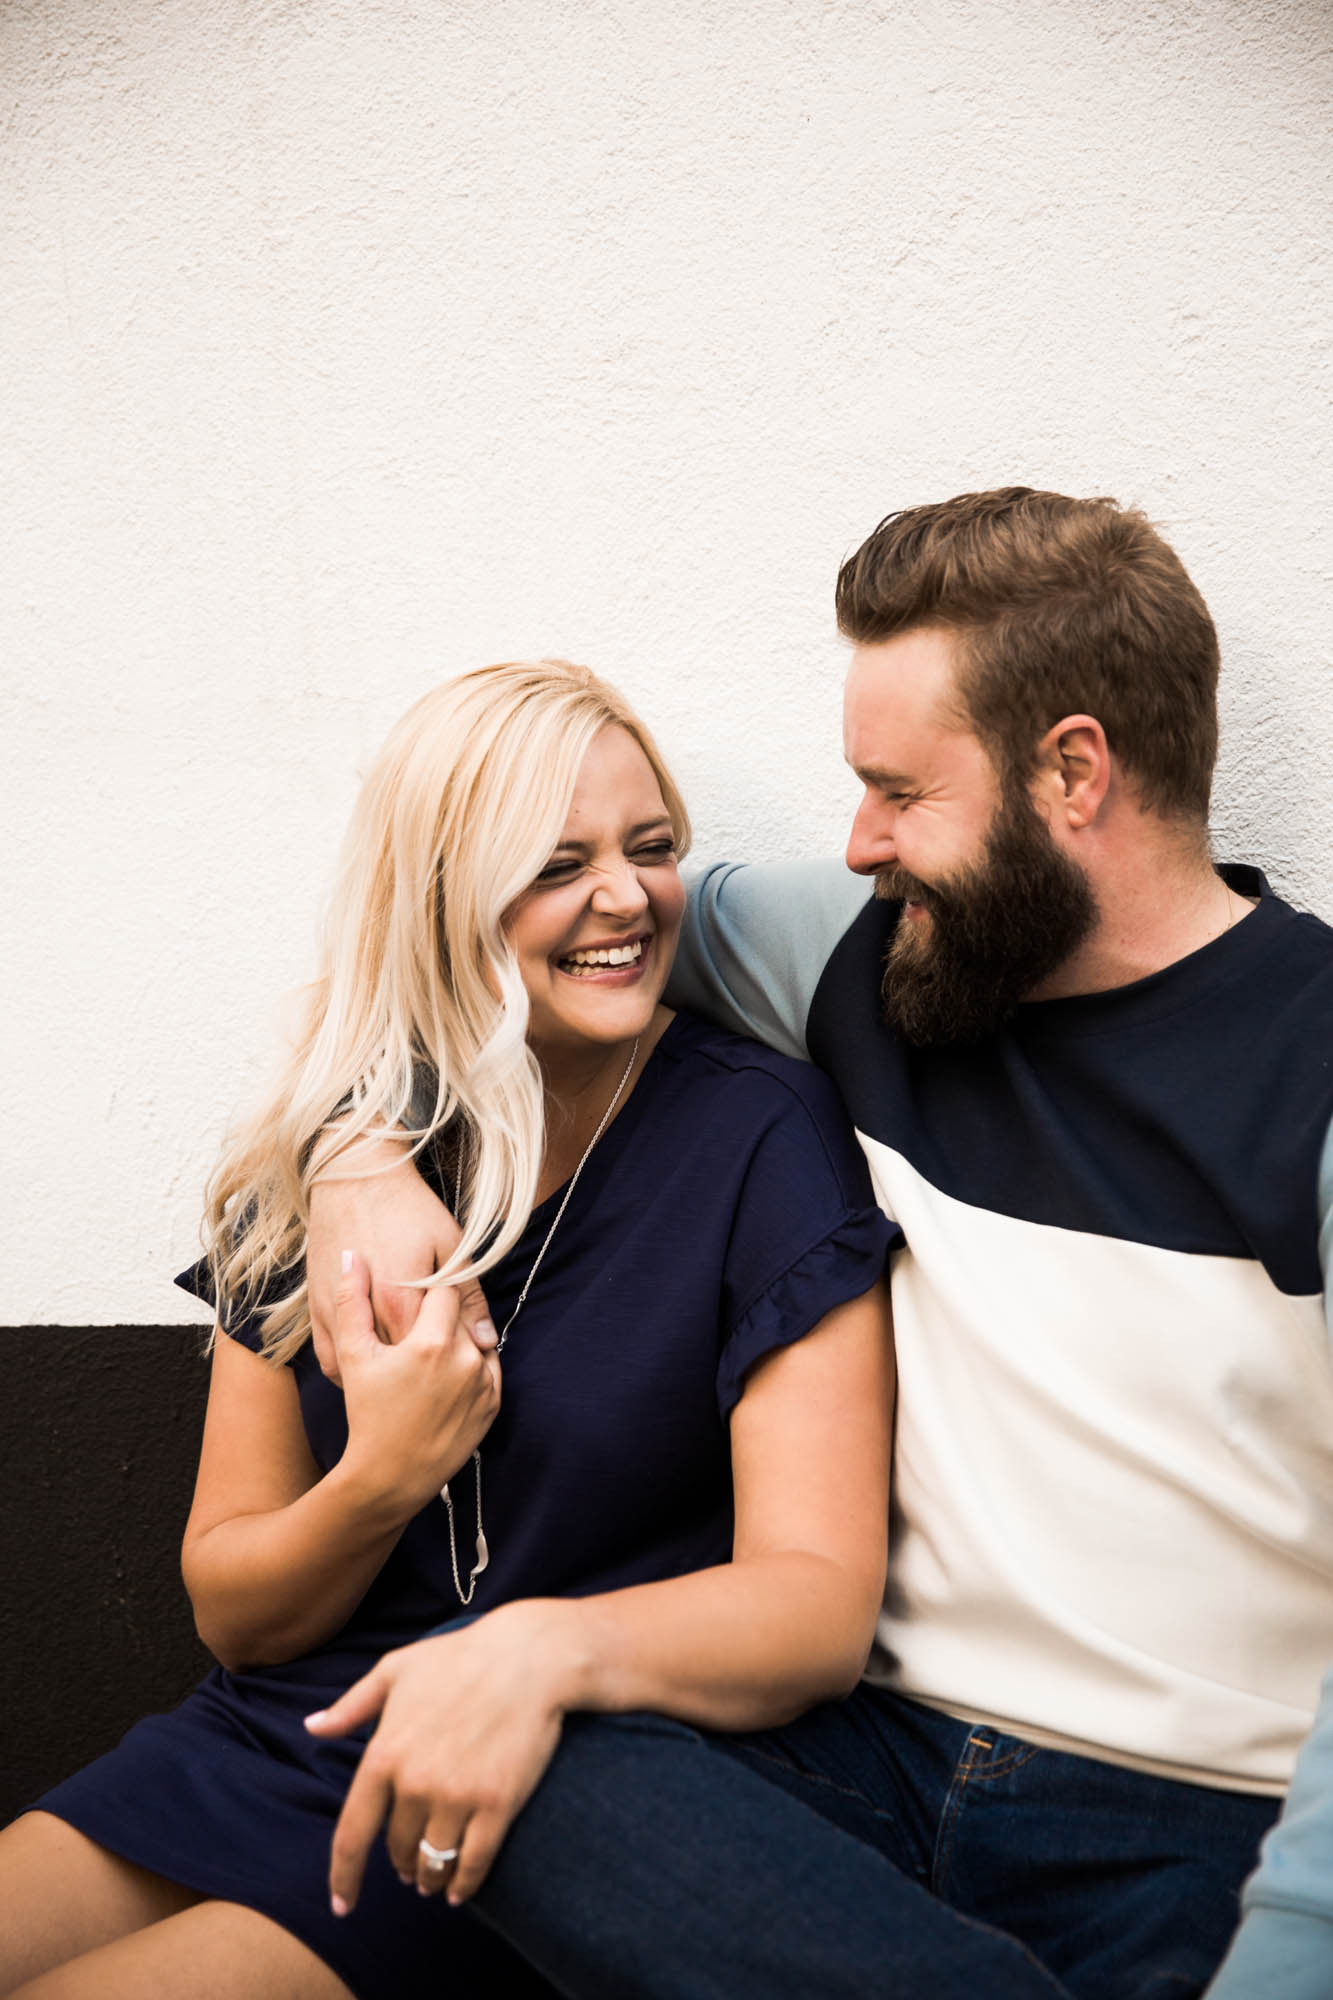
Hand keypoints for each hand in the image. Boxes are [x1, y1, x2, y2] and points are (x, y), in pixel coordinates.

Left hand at [306, 1602, 583, 1911]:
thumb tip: (311, 1728)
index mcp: (384, 1754)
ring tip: (432, 1880)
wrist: (527, 1656)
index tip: (342, 1905)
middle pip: (397, 1849)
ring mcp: (458, 1796)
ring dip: (430, 1878)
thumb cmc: (458, 1658)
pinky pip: (474, 1863)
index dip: (344, 1877)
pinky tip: (459, 1890)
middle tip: (406, 1867)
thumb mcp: (395, 1670)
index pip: (352, 1834)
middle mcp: (415, 1783)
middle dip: (400, 1863)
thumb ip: (351, 1706)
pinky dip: (465, 1884)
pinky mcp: (497, 1804)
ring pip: (433, 1862)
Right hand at [307, 1140, 494, 1381]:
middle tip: (436, 1364)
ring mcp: (336, 1315)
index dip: (451, 1356)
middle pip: (401, 1363)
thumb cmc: (407, 1207)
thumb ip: (467, 1297)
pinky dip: (350, 1374)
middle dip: (422, 1369)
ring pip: (364, 1368)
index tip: (461, 1351)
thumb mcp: (450, 1245)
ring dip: (386, 1377)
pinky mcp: (315, 1312)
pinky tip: (372, 1372)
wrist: (352, 1178)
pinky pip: (331, 1362)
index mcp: (404, 1301)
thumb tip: (486, 1340)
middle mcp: (369, 1315)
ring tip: (407, 1374)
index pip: (435, 1352)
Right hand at [334, 1253, 500, 1516]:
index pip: (446, 1287)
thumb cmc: (367, 1414)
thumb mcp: (352, 1356)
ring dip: (459, 1339)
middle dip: (442, 1316)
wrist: (391, 1476)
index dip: (430, 1288)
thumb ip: (353, 1301)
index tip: (417, 1294)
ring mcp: (484, 1382)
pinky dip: (472, 1364)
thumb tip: (352, 1256)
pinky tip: (445, 1375)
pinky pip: (488, 1366)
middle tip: (419, 1328)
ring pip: (476, 1338)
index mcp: (431, 1341)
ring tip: (429, 1357)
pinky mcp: (494, 1403)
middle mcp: (465, 1358)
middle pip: (461, 1314)